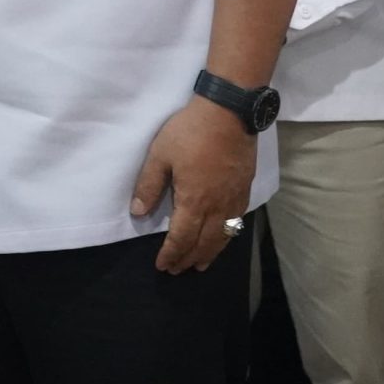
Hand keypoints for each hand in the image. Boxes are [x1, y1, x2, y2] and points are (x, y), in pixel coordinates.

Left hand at [129, 98, 257, 273]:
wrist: (229, 113)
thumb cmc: (190, 132)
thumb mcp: (160, 155)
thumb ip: (149, 186)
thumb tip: (138, 213)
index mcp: (194, 201)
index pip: (181, 238)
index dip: (171, 254)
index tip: (162, 265)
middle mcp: (217, 207)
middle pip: (204, 243)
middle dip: (188, 259)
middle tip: (178, 269)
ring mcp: (234, 199)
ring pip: (223, 237)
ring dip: (210, 253)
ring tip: (200, 265)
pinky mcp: (245, 189)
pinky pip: (236, 223)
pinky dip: (227, 238)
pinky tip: (223, 238)